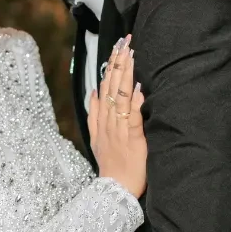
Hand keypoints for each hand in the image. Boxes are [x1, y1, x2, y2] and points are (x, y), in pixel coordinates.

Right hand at [89, 35, 147, 198]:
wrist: (114, 190)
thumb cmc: (111, 165)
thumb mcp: (97, 138)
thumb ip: (94, 115)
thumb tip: (93, 91)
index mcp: (101, 120)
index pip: (105, 85)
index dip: (111, 66)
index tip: (118, 47)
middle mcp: (108, 122)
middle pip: (110, 87)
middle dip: (118, 63)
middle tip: (124, 42)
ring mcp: (118, 130)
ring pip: (119, 97)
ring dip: (125, 75)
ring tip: (130, 56)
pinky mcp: (131, 140)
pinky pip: (131, 119)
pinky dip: (133, 103)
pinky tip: (136, 88)